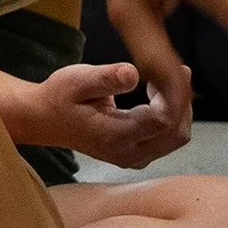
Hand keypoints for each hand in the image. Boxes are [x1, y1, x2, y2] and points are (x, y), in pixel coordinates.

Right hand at [19, 62, 190, 168]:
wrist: (44, 120)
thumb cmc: (59, 96)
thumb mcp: (76, 79)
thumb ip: (106, 78)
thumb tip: (134, 73)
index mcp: (115, 135)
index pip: (163, 120)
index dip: (174, 95)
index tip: (171, 68)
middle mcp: (128, 153)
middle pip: (176, 133)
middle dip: (183, 101)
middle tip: (176, 70)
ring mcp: (134, 158)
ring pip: (176, 138)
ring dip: (179, 108)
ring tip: (168, 79)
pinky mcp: (136, 155)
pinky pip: (167, 139)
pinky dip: (172, 116)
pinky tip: (158, 94)